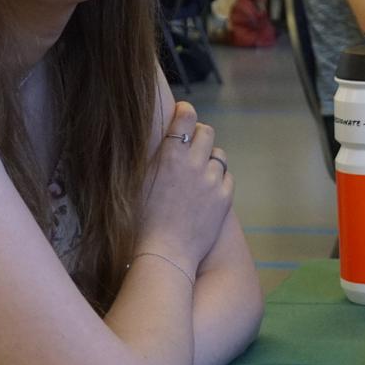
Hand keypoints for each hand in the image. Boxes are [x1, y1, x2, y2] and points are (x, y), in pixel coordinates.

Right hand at [138, 101, 233, 268]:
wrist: (165, 253)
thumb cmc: (141, 221)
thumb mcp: (138, 183)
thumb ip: (151, 158)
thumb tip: (158, 140)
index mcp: (169, 158)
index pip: (185, 119)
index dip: (186, 111)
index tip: (185, 111)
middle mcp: (194, 165)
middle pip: (206, 132)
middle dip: (199, 134)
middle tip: (191, 144)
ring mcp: (212, 181)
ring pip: (219, 155)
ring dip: (209, 158)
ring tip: (198, 170)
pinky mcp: (225, 197)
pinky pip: (227, 176)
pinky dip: (219, 178)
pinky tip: (208, 188)